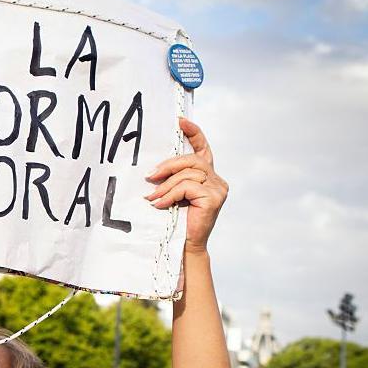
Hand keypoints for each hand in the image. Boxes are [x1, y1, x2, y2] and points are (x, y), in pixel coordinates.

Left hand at [145, 118, 227, 252]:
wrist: (183, 246)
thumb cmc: (174, 220)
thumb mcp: (171, 194)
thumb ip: (170, 179)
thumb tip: (152, 170)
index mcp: (206, 175)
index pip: (203, 148)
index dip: (194, 132)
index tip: (180, 121)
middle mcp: (216, 179)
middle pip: (192, 159)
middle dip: (168, 166)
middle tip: (149, 176)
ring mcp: (218, 188)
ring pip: (188, 173)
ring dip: (165, 185)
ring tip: (152, 197)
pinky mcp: (214, 197)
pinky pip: (187, 187)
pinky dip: (170, 194)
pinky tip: (160, 205)